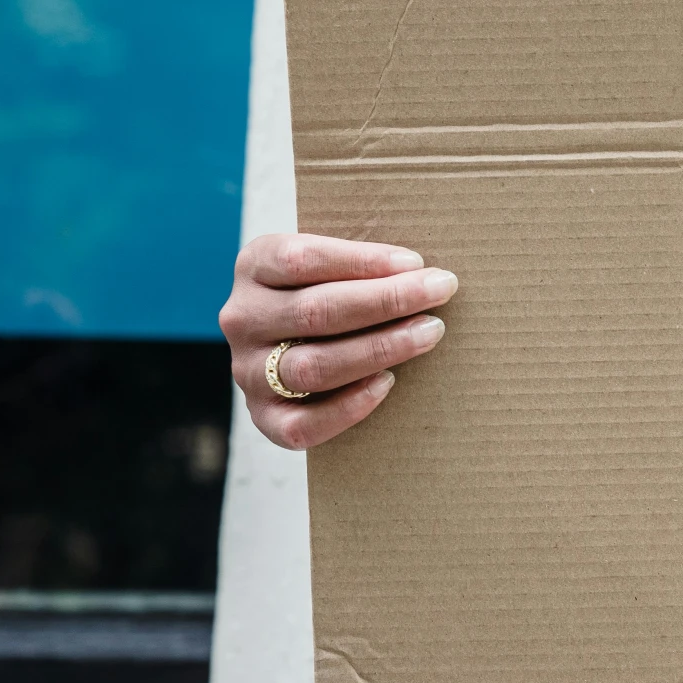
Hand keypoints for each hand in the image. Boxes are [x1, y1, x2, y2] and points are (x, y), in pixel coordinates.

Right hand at [219, 234, 457, 450]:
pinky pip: (302, 424)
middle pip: (315, 311)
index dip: (361, 261)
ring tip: (428, 333)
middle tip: (439, 291)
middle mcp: (243, 318)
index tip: (414, 263)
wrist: (290, 349)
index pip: (302, 259)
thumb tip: (421, 270)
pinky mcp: (263, 416)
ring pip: (312, 365)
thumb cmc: (327, 294)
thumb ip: (359, 264)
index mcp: (254, 267)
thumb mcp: (328, 265)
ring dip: (379, 349)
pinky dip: (349, 406)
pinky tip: (387, 382)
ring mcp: (248, 371)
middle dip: (386, 301)